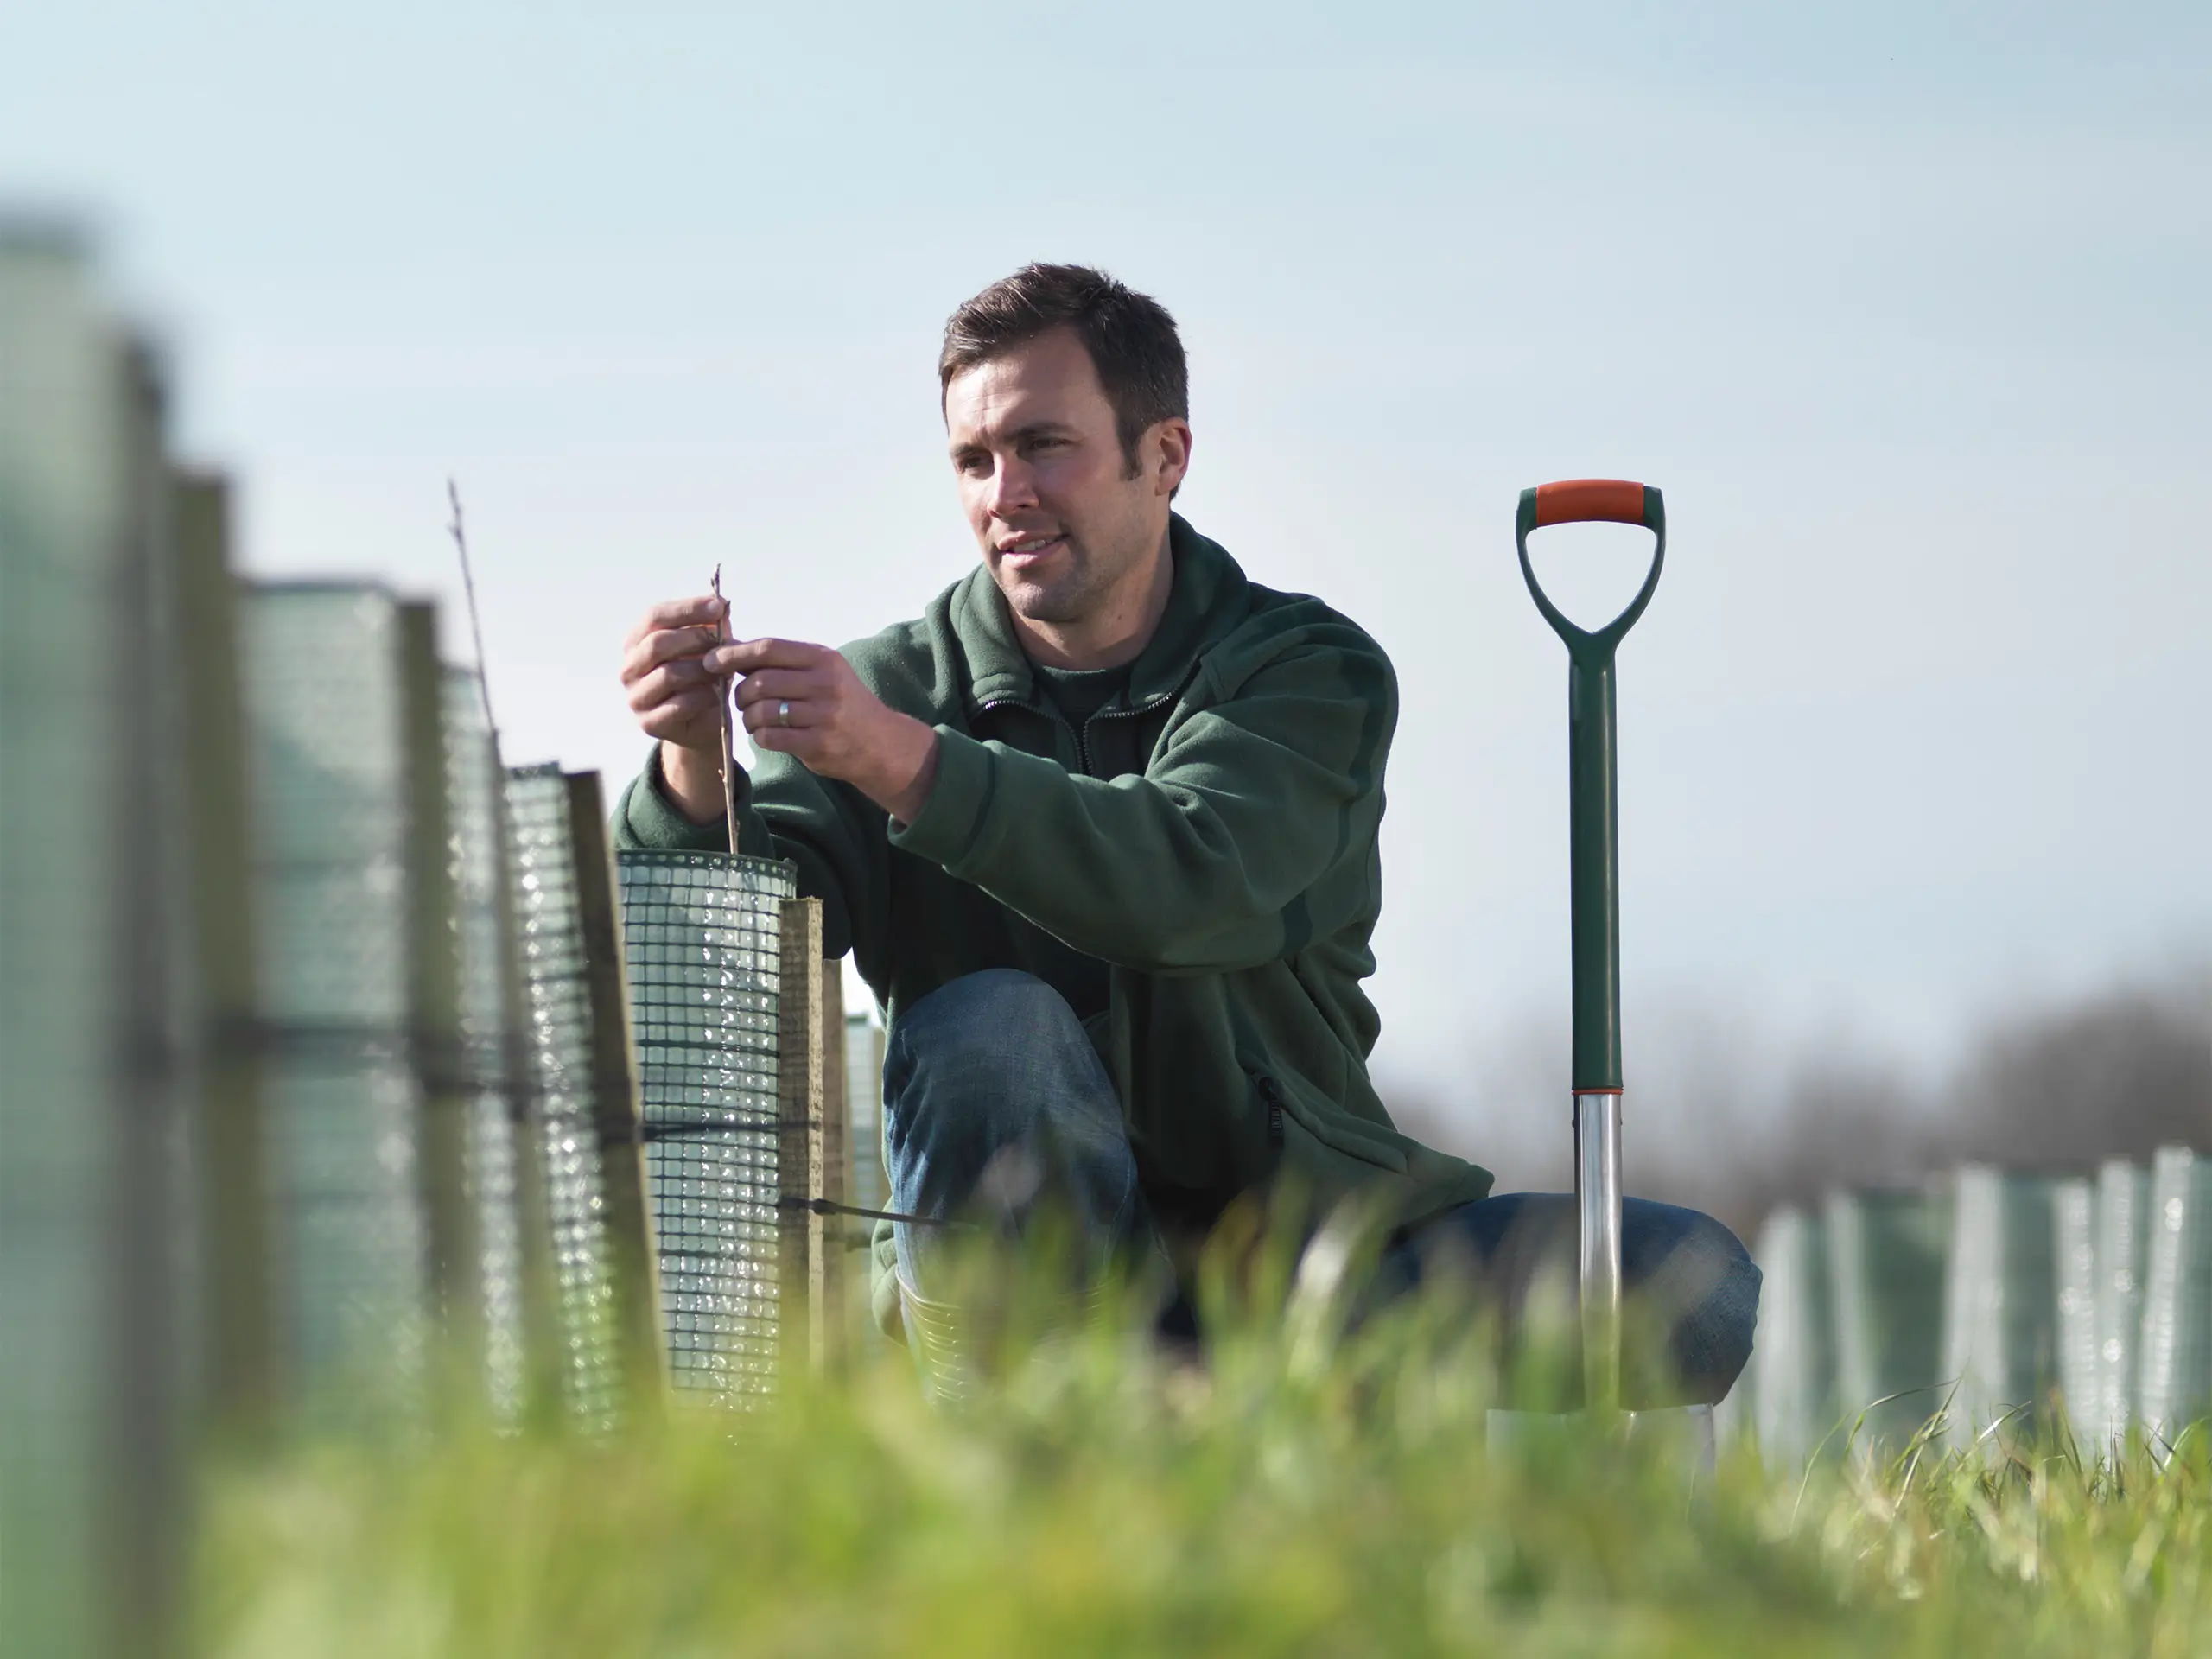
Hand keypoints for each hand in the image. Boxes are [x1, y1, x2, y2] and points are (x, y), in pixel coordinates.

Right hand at [619, 594, 730, 822]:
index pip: (654, 616)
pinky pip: (679, 704)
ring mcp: (636, 697)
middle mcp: (629, 668)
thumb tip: (721, 603)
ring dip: (702, 670)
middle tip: (725, 641)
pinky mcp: (649, 723)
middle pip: (657, 644)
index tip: (719, 606)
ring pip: (668, 675)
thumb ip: (712, 626)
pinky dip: (703, 696)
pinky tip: (717, 694)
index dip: (687, 609)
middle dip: (695, 639)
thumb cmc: (704, 677)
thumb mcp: (709, 647)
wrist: (703, 722)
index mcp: (636, 642)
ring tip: (724, 670)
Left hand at [708, 637, 940, 824]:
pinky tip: (767, 735)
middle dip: (740, 693)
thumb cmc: (841, 703)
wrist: (880, 743)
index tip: (712, 661)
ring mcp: (823, 714)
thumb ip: (784, 662)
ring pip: (762, 711)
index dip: (735, 654)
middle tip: (741, 701)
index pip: (769, 648)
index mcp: (822, 659)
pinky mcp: (819, 743)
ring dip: (748, 718)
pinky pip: (771, 737)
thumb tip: (731, 650)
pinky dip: (760, 737)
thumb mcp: (823, 673)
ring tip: (754, 720)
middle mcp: (824, 683)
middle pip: (760, 681)